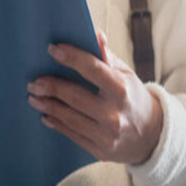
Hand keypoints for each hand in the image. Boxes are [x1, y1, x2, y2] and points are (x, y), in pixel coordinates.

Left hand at [27, 30, 162, 165]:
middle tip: (34, 82)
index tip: (53, 49)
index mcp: (122, 90)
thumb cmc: (134, 98)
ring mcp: (107, 134)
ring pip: (69, 118)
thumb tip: (95, 35)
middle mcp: (114, 113)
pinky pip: (72, 134)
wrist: (152, 136)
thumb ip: (108, 57)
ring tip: (34, 97)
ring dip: (48, 106)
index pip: (93, 69)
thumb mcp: (127, 75)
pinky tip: (46, 114)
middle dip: (51, 87)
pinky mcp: (100, 149)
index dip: (72, 58)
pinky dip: (56, 123)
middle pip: (75, 97)